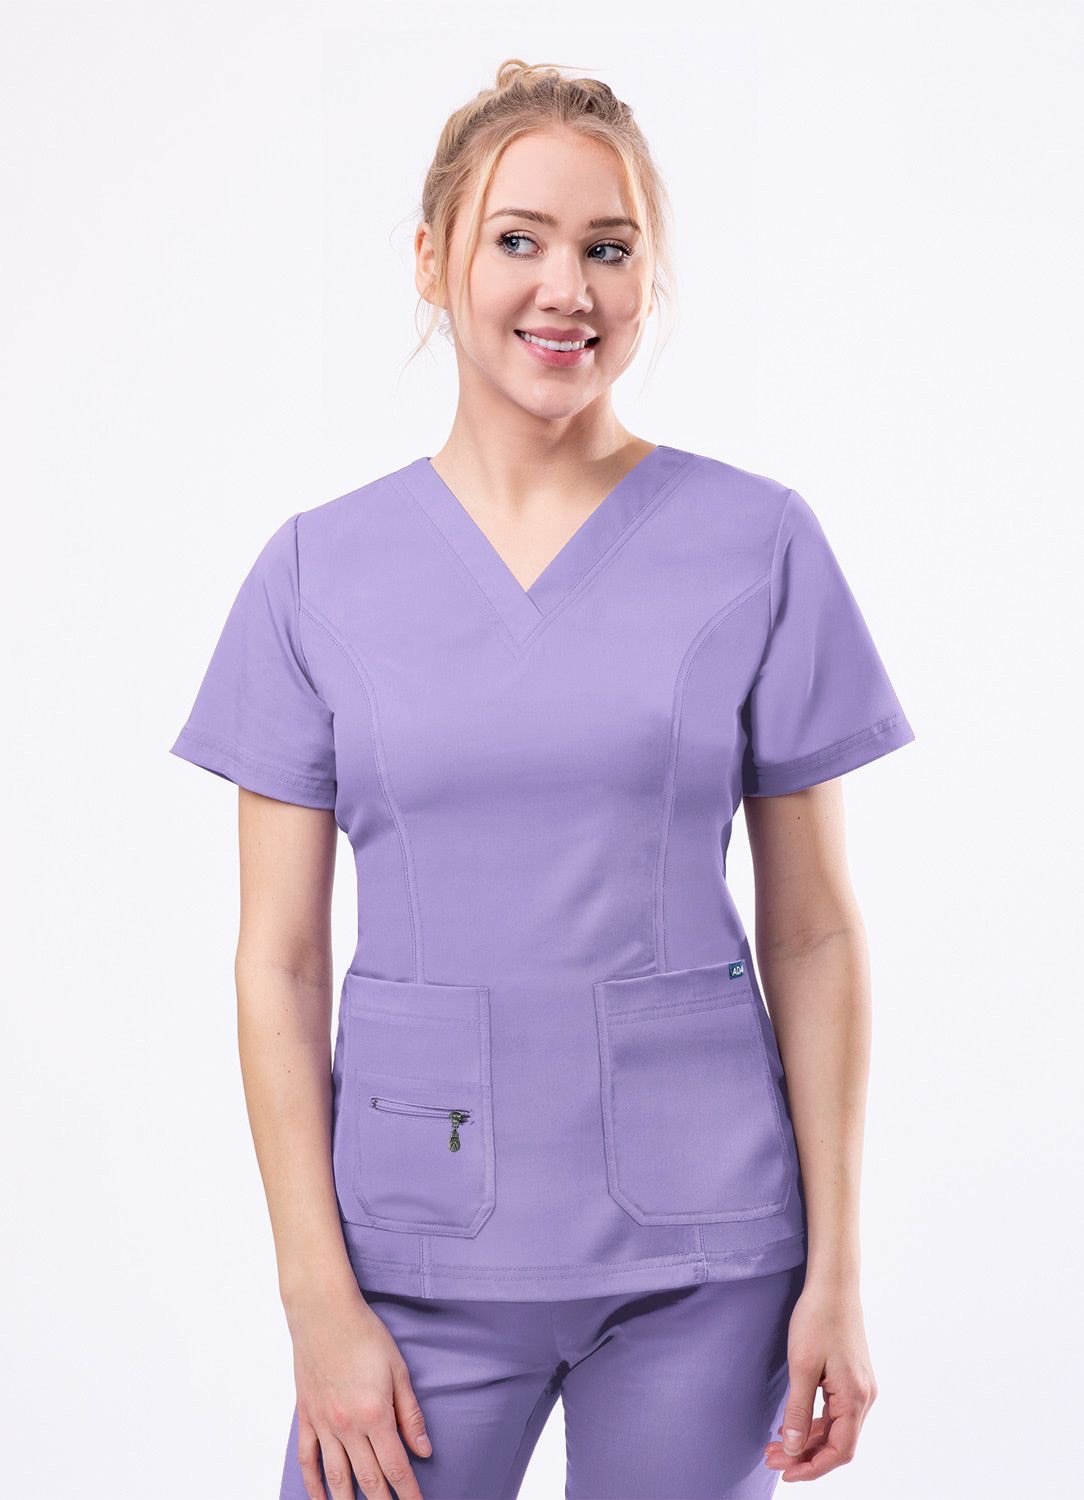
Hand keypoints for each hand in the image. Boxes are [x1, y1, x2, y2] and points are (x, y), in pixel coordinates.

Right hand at [287, 1286, 431, 1499]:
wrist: (324, 1312)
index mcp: (375, 1414)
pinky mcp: (306, 1417)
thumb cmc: (365, 1334)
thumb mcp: (398, 1370)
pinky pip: (308, 1459)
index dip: (408, 1492)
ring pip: (337, 1477)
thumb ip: (410, 1414)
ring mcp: (323, 1424)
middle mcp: (348, 1426)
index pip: (396, 1467)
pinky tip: (321, 1499)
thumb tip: (423, 1450)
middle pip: (369, 1479)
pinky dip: (314, 1484)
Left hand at [763, 1280, 877, 1481]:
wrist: (834, 1285)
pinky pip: (835, 1412)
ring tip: (775, 1446)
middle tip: (771, 1458)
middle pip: (838, 1443)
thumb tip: (792, 1448)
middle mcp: (864, 1397)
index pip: (840, 1451)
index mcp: (855, 1397)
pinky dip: (814, 1423)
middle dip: (805, 1455)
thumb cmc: (818, 1319)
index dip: (813, 1467)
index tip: (786, 1473)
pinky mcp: (852, 1379)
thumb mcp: (802, 1366)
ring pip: (835, 1429)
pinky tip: (791, 1424)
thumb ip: (798, 1410)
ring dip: (807, 1440)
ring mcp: (860, 1388)